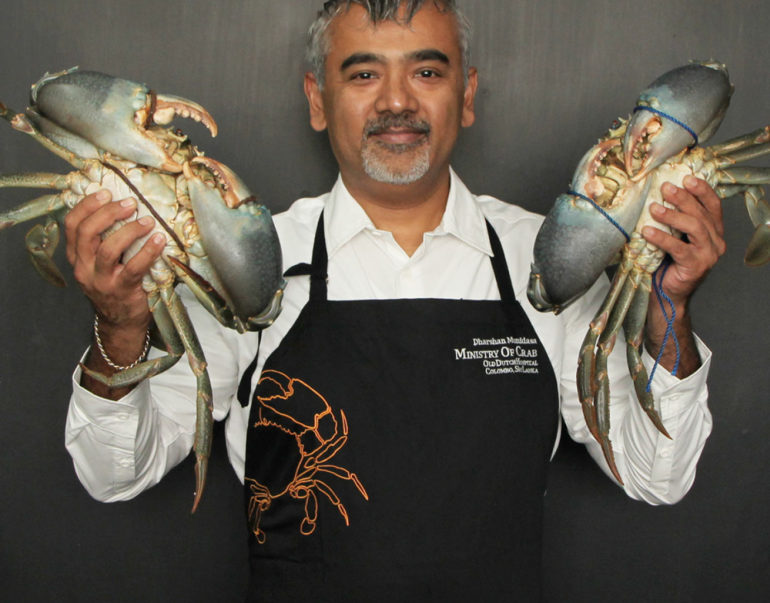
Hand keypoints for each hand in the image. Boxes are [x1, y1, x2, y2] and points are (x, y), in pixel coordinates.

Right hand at [64, 189, 164, 329]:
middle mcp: (84, 268)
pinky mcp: (122, 290)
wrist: (122, 323)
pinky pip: (134, 267)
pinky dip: (148, 251)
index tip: (105, 192)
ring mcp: (101, 281)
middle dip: (108, 213)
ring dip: (129, 230)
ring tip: (147, 221)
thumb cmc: (117, 286)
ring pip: (107, 249)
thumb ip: (106, 241)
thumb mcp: (102, 264)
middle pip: (86, 233)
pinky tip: (159, 240)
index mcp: (77, 257)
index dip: (87, 206)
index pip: (72, 225)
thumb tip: (126, 208)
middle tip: (130, 203)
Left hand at [642, 175, 725, 305]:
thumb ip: (674, 220)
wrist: (668, 293)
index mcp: (713, 231)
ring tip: (654, 208)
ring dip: (673, 216)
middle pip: (701, 214)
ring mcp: (708, 255)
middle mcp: (716, 242)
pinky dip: (662, 238)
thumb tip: (657, 195)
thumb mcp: (674, 236)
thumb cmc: (668, 262)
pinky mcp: (696, 266)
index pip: (713, 205)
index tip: (686, 178)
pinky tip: (647, 231)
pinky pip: (679, 248)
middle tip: (665, 188)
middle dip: (683, 199)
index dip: (702, 190)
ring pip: (694, 228)